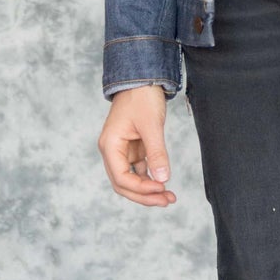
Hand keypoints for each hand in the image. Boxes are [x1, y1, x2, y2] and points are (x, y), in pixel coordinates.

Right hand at [98, 85, 176, 205]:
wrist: (141, 79)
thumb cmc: (142, 97)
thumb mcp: (151, 125)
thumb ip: (156, 153)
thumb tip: (163, 178)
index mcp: (110, 145)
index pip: (121, 178)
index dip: (142, 188)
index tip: (162, 189)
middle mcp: (112, 151)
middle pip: (123, 184)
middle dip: (144, 195)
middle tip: (168, 200)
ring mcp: (122, 151)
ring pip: (131, 180)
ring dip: (148, 190)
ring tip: (169, 197)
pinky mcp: (132, 148)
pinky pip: (138, 170)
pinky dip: (150, 178)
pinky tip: (164, 183)